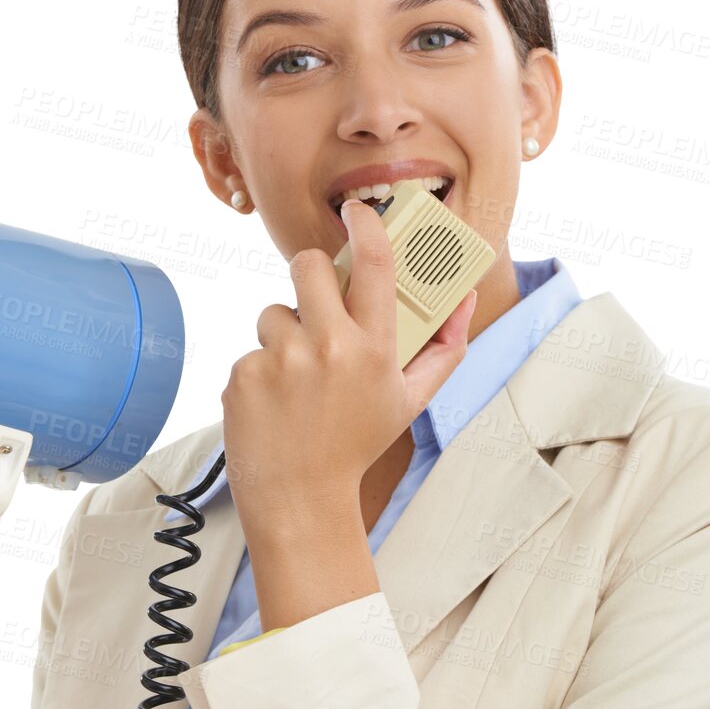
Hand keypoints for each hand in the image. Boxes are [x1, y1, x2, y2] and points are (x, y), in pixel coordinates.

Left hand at [222, 197, 476, 547]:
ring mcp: (280, 360)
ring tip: (296, 379)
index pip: (373, 263)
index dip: (366, 224)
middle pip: (306, 266)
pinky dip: (260, 370)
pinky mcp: (243, 373)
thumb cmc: (355, 444)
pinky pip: (251, 350)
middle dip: (308, 273)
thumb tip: (465, 299)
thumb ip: (444, 349)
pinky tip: (273, 404)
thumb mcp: (409, 400)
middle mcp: (327, 348)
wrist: (299, 498)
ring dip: (282, 334)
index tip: (358, 210)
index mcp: (373, 349)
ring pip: (273, 312)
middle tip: (314, 298)